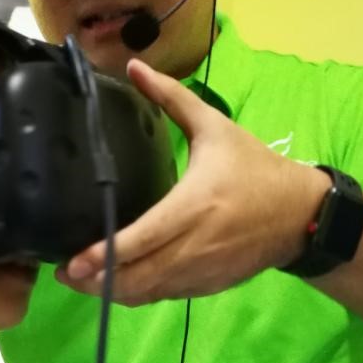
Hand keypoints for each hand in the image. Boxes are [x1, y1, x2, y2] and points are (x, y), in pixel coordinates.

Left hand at [57, 60, 329, 305]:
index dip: (106, 254)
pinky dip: (136, 294)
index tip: (73, 260)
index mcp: (194, 204)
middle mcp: (194, 244)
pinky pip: (162, 296)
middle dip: (96, 281)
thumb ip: (171, 98)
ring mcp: (200, 271)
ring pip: (146, 293)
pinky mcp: (205, 286)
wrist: (300, 216)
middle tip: (62, 272)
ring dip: (111, 291)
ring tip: (80, 280)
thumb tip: (133, 66)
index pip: (143, 237)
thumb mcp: (216, 128)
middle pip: (137, 276)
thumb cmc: (255, 168)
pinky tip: (114, 284)